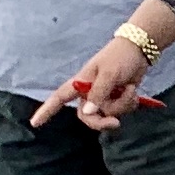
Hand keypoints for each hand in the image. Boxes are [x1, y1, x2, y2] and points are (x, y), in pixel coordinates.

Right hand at [34, 32, 155, 131]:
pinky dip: (129, 103)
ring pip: (108, 114)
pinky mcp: (117, 99)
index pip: (58, 98)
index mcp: (80, 83)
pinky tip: (133, 91)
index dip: (46, 111)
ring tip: (129, 89)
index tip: (34, 123)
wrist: (140, 51)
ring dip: (122, 105)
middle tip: (115, 123)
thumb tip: (88, 112)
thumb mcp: (109, 73)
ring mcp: (103, 97)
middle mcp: (89, 92)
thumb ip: (98, 93)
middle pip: (87, 117)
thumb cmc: (119, 57)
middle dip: (101, 122)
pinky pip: (121, 111)